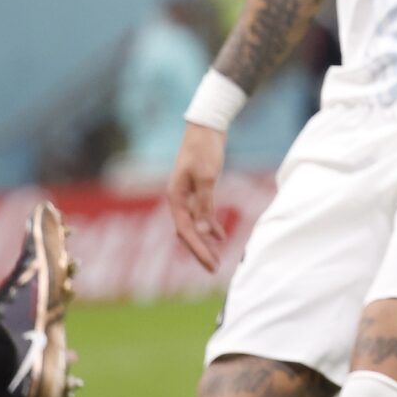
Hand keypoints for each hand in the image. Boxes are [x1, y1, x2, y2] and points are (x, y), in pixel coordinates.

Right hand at [168, 124, 227, 272]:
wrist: (206, 128)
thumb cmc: (204, 149)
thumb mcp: (207, 176)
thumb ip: (205, 204)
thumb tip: (206, 231)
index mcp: (175, 197)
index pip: (185, 231)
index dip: (198, 249)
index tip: (211, 264)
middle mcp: (178, 199)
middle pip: (187, 232)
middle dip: (200, 251)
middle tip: (214, 269)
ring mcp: (186, 196)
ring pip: (193, 226)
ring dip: (205, 242)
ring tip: (217, 259)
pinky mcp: (196, 191)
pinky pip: (200, 216)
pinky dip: (210, 227)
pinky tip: (220, 237)